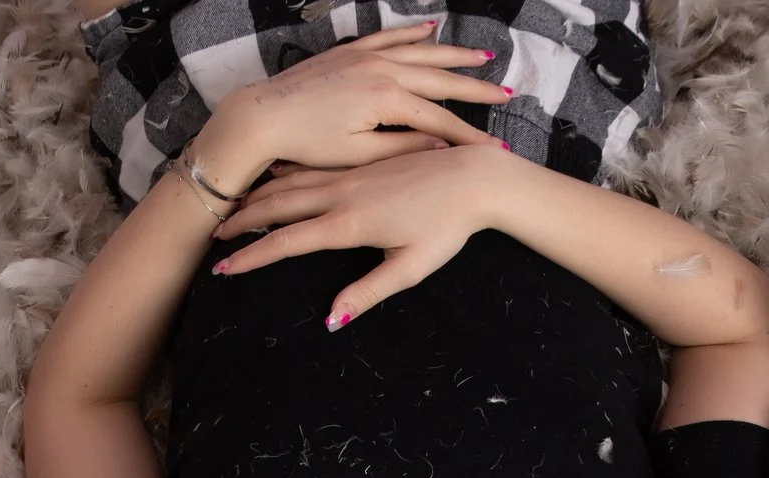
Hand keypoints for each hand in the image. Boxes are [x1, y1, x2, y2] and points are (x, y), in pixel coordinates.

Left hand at [193, 23, 508, 193]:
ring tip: (483, 58)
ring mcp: (365, 55)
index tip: (494, 148)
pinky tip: (431, 29)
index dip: (469, 135)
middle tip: (506, 93)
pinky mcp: (349, 51)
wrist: (262, 117)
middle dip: (475, 88)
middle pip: (439, 78)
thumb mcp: (357, 156)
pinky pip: (389, 36)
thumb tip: (439, 148)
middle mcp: (381, 69)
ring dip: (453, 55)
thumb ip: (401, 148)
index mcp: (386, 99)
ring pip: (420, 51)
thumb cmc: (305, 145)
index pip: (440, 118)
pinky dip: (412, 33)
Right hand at [212, 143, 516, 327]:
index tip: (223, 270)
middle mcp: (342, 193)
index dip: (252, 257)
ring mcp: (351, 174)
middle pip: (277, 206)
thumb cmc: (448, 226)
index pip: (287, 242)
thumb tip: (330, 321)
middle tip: (213, 235)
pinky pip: (312, 168)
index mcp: (348, 222)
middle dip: (242, 221)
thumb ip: (368, 293)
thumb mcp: (411, 268)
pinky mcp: (363, 163)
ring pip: (291, 183)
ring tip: (234, 209)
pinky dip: (286, 175)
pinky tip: (275, 176)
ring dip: (259, 197)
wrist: (476, 176)